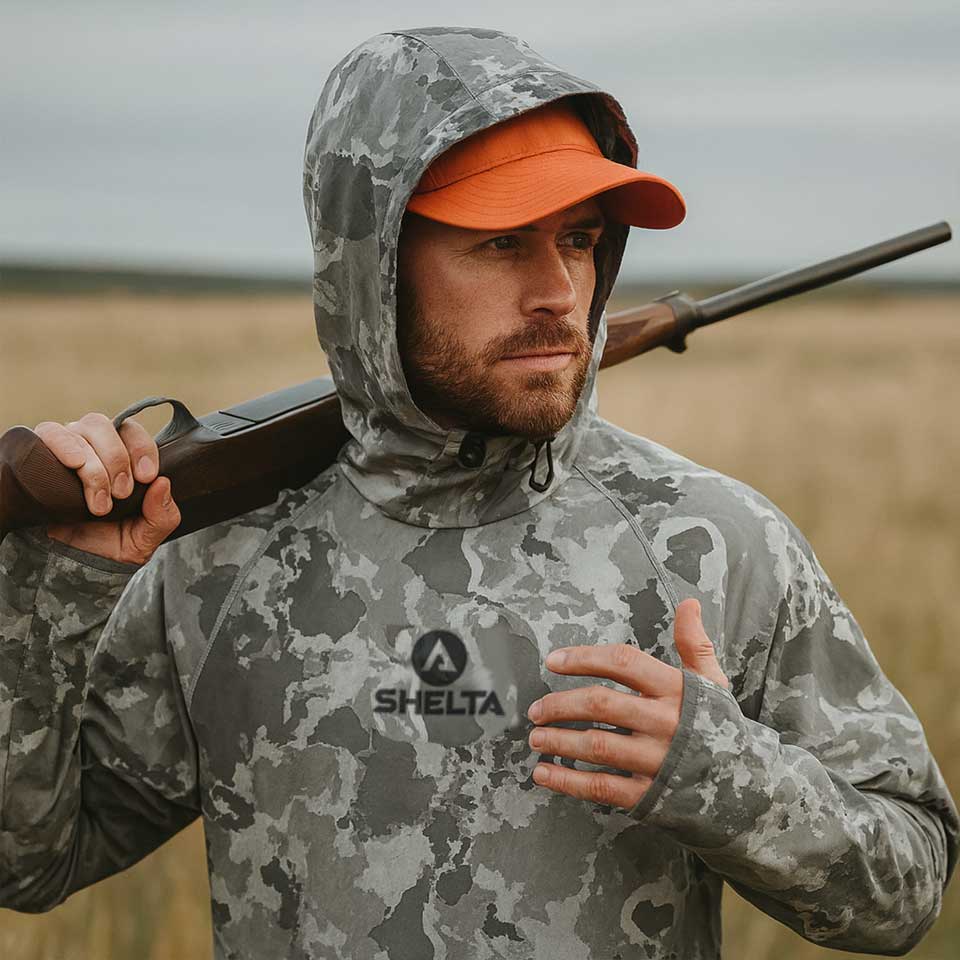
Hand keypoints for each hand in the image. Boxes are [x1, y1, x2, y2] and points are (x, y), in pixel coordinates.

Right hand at [33, 412, 180, 565]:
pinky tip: (75, 464)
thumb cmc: (109, 543)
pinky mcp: (37, 455)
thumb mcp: (145, 538)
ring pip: (80, 430)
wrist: (69, 564)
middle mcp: (92, 446)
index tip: (147, 477)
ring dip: (94, 465)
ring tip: (99, 502)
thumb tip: (162, 484)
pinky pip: (49, 433)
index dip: (142, 448)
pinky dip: (64, 445)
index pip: (132, 432)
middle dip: (118, 459)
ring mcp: (65, 448)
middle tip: (122, 493)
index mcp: (121, 456)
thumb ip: (163, 516)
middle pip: (105, 425)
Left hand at [525, 598, 728, 809]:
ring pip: (597, 746)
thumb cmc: (721, 727)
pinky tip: (544, 775)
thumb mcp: (712, 683)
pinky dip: (568, 782)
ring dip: (559, 741)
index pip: (623, 662)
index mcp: (676, 690)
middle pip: (601, 705)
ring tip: (535, 738)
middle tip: (535, 709)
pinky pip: (602, 787)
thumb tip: (689, 602)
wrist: (751, 788)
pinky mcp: (651, 796)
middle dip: (560, 705)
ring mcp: (657, 761)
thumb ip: (694, 644)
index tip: (552, 662)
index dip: (584, 658)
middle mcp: (665, 723)